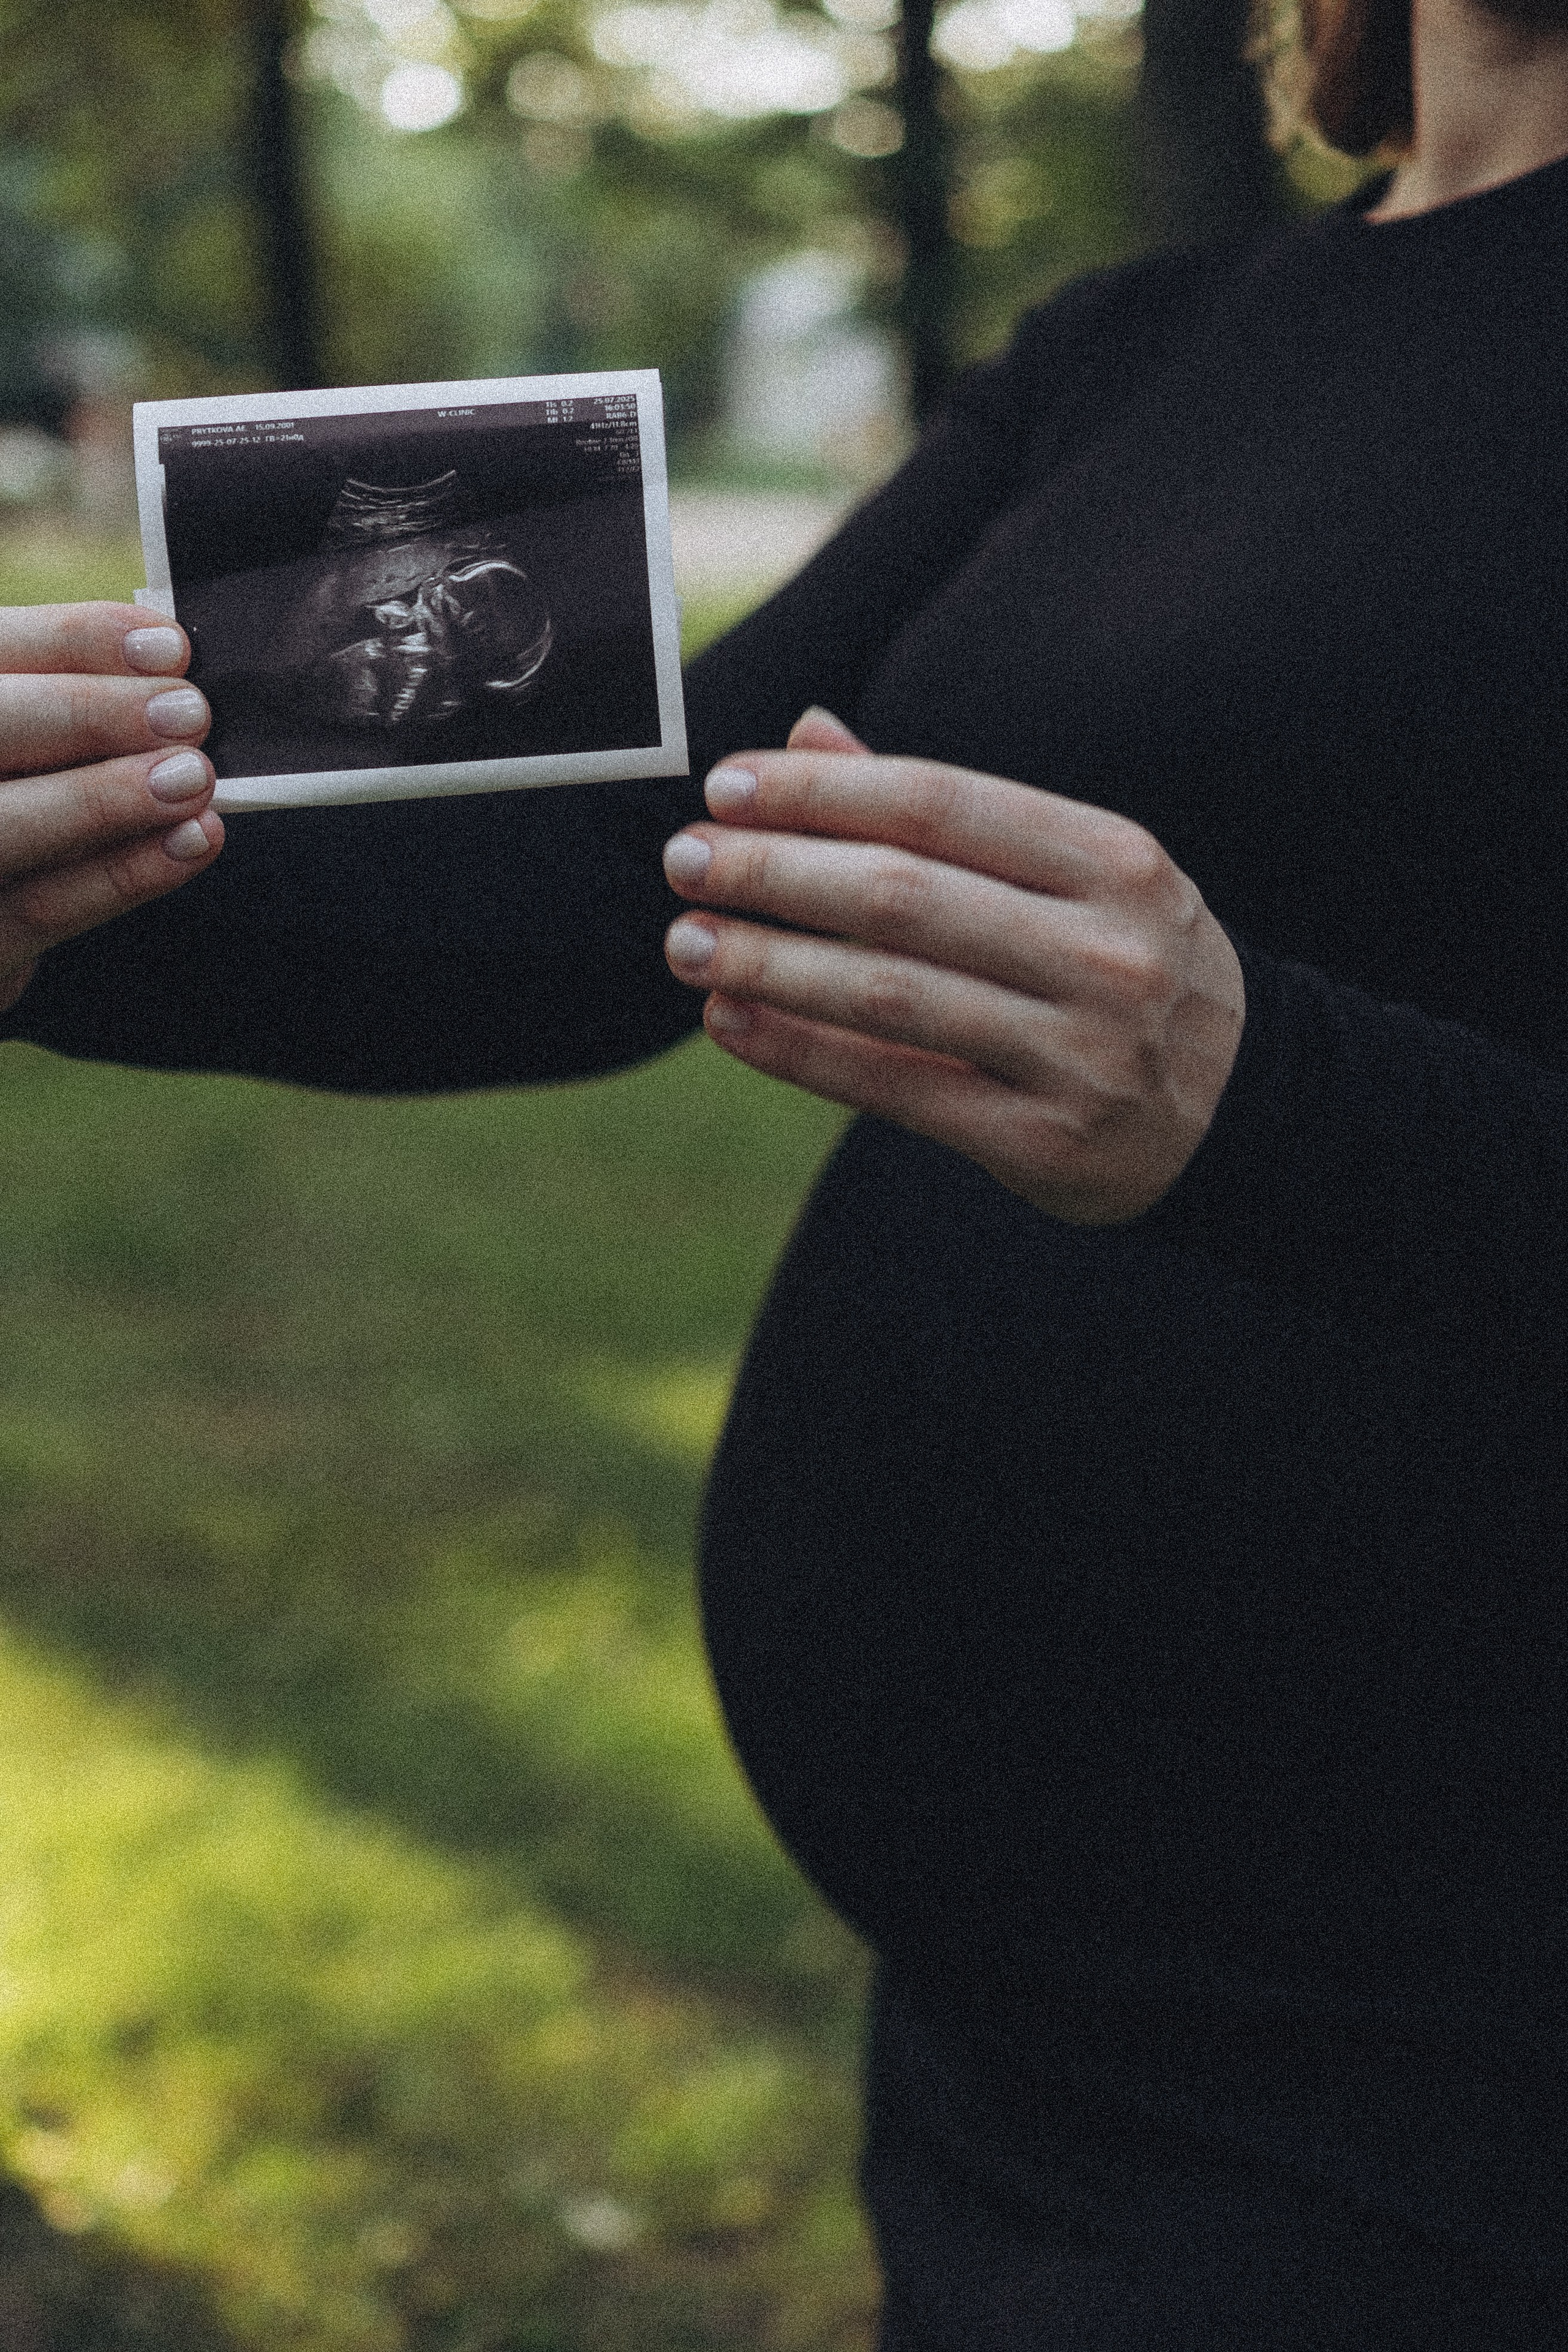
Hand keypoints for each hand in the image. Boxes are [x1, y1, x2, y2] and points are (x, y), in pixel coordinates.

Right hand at [0, 604, 221, 1013]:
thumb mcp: (33, 745)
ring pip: (9, 823)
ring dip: (111, 798)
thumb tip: (165, 670)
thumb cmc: (23, 799)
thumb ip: (65, 706)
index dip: (71, 641)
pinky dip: (127, 873)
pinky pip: (47, 908)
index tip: (168, 647)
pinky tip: (194, 840)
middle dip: (90, 715)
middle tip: (190, 712)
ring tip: (195, 777)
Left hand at [662, 709, 1244, 1225]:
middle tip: (684, 860)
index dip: (820, 792)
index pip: (938, 803)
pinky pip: (893, 1087)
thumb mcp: (1073, 876)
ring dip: (769, 963)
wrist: (1239, 1110)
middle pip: (902, 895)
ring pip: (888, 995)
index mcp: (1113, 861)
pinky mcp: (1043, 1141)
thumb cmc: (1125, 967)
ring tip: (686, 944)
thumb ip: (941, 814)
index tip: (726, 786)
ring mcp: (1080, 1052)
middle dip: (775, 872)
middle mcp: (1104, 952)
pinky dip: (799, 1051)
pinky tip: (730, 1021)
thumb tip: (806, 735)